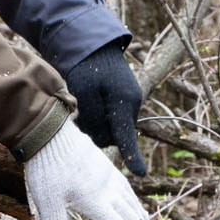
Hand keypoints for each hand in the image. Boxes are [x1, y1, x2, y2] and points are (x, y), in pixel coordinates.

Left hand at [23, 122, 159, 219]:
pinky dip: (135, 206)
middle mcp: (108, 190)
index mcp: (96, 201)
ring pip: (133, 205)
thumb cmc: (46, 169)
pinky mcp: (106, 168)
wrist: (49, 132)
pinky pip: (128, 192)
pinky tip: (135, 210)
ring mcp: (110, 178)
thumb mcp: (46, 205)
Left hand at [61, 40, 146, 175]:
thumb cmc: (87, 65)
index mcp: (125, 101)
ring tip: (81, 106)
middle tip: (77, 116)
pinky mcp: (122, 104)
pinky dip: (97, 117)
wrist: (95, 45)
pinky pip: (109, 120)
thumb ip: (92, 117)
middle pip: (112, 135)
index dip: (133, 156)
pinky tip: (87, 104)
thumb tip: (100, 137)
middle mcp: (131, 105)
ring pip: (110, 129)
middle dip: (95, 131)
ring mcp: (128, 104)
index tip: (141, 174)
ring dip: (95, 124)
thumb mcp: (84, 89)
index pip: (127, 135)